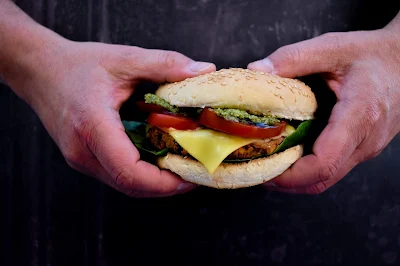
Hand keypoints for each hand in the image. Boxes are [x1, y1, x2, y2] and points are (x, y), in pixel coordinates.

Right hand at [8, 39, 214, 196]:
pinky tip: (159, 158)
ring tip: (182, 166)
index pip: (129, 172)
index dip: (165, 182)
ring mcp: (80, 158)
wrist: (40, 71)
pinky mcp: (83, 158)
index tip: (192, 176)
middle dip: (166, 186)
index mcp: (92, 126)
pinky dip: (141, 174)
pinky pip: (116, 174)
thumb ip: (166, 65)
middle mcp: (82, 151)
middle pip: (130, 185)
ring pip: (123, 184)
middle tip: (195, 173)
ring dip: (155, 182)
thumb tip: (204, 70)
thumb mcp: (125, 59)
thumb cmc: (79, 64)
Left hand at [248, 16, 399, 193]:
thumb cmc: (371, 53)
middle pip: (322, 179)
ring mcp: (365, 148)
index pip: (324, 162)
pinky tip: (288, 153)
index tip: (261, 167)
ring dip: (295, 178)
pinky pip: (333, 168)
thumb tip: (256, 70)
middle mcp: (365, 141)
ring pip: (327, 178)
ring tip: (266, 162)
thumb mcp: (331, 47)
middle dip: (285, 181)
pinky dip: (307, 168)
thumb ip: (293, 58)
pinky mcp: (362, 147)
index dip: (289, 174)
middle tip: (255, 166)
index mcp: (359, 117)